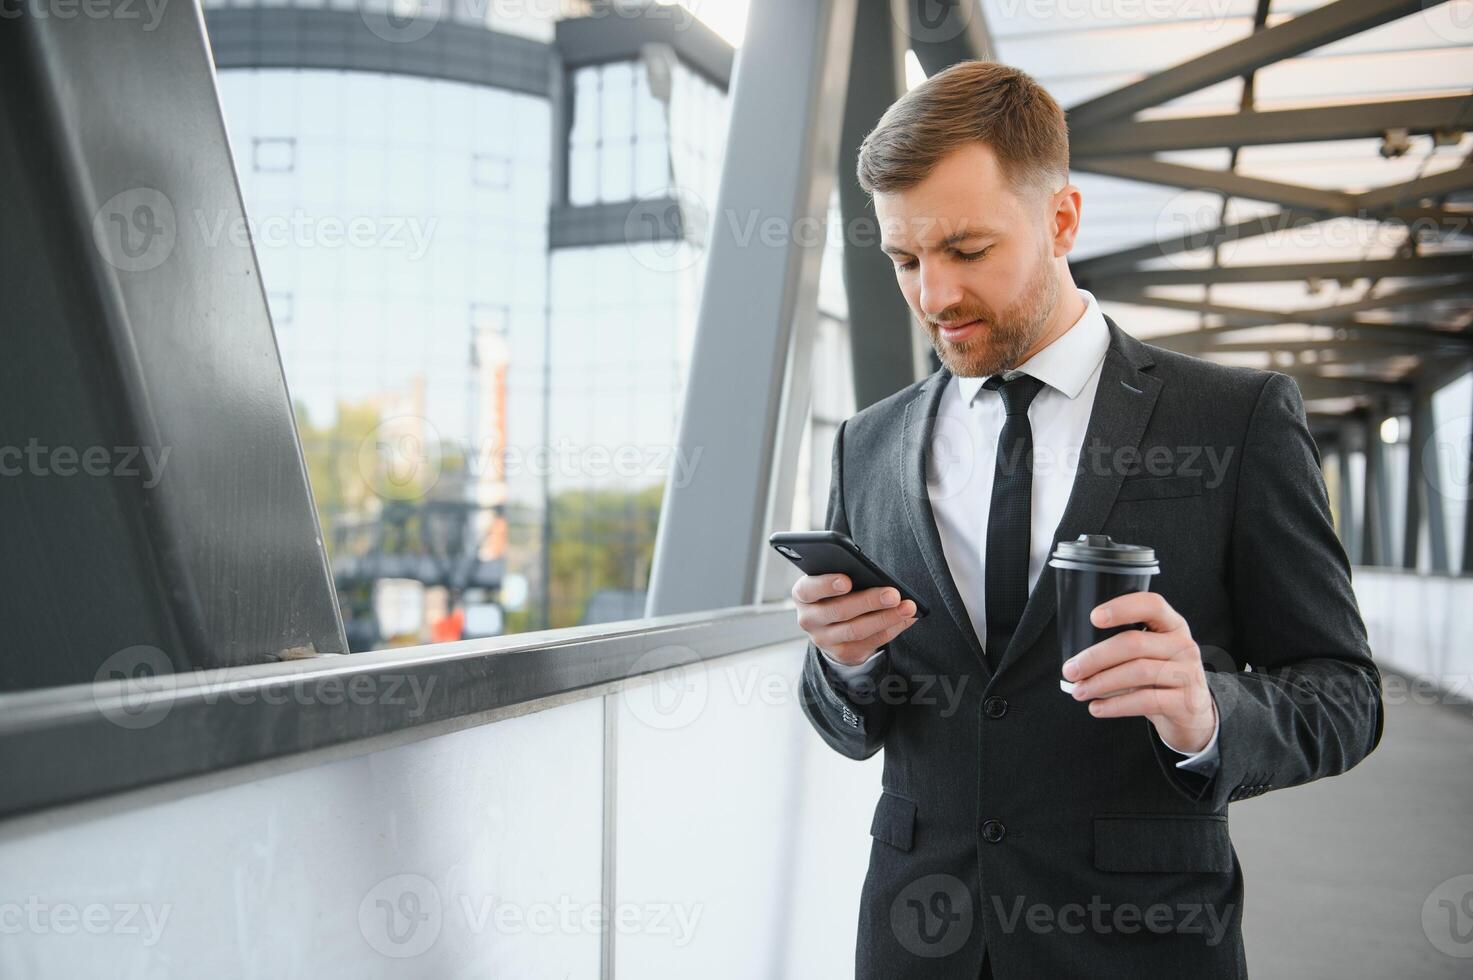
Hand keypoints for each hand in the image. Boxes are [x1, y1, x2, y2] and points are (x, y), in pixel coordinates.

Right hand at [791, 574, 917, 665]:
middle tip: (893, 594)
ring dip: (886, 618)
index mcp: (803, 594)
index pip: (809, 589)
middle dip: (869, 602)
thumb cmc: (835, 592)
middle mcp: (809, 619)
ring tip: (908, 607)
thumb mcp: (831, 581)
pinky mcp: (844, 653)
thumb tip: (876, 574)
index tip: (847, 581)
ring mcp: (824, 640)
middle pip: (839, 611)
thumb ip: (844, 574)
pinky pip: (872, 642)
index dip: (827, 585)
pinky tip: (907, 618)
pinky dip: (892, 628)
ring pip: (857, 630)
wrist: (830, 626)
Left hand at [1061, 592, 1216, 753]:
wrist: (1192, 714)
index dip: (1123, 607)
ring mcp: (1187, 674)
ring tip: (1079, 691)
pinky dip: (1115, 705)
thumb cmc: (1161, 678)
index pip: (1152, 605)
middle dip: (1096, 657)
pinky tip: (1097, 708)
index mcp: (1172, 625)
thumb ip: (1124, 648)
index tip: (1094, 617)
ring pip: (1137, 672)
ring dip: (1101, 682)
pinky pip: (1145, 700)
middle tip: (1071, 670)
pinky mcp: (1185, 702)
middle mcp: (1183, 645)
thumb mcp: (1150, 655)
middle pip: (1135, 643)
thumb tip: (1078, 660)